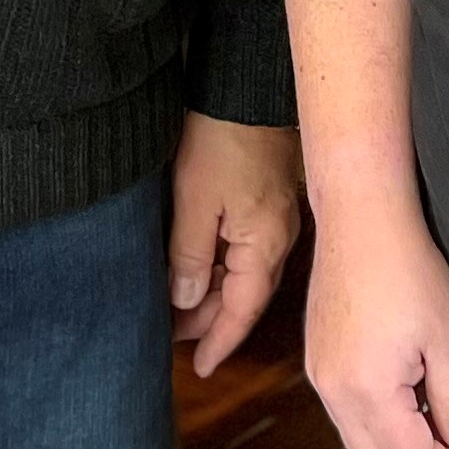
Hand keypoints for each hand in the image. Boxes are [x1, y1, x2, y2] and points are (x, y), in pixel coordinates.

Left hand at [167, 115, 303, 375]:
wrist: (246, 82)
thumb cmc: (223, 136)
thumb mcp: (195, 200)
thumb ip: (189, 256)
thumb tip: (185, 300)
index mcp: (265, 245)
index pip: (242, 312)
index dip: (218, 342)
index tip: (199, 366)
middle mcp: (278, 237)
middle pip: (244, 295)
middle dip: (208, 319)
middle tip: (170, 333)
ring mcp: (276, 217)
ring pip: (244, 272)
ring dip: (212, 291)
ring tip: (176, 304)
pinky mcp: (269, 197)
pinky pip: (247, 247)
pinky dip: (220, 264)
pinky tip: (196, 265)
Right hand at [303, 200, 448, 448]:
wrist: (361, 219)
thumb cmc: (407, 267)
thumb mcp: (447, 338)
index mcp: (367, 389)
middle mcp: (334, 391)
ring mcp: (319, 377)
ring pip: (357, 440)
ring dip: (395, 441)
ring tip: (430, 406)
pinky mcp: (316, 361)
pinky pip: (344, 412)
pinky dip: (375, 417)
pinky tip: (402, 386)